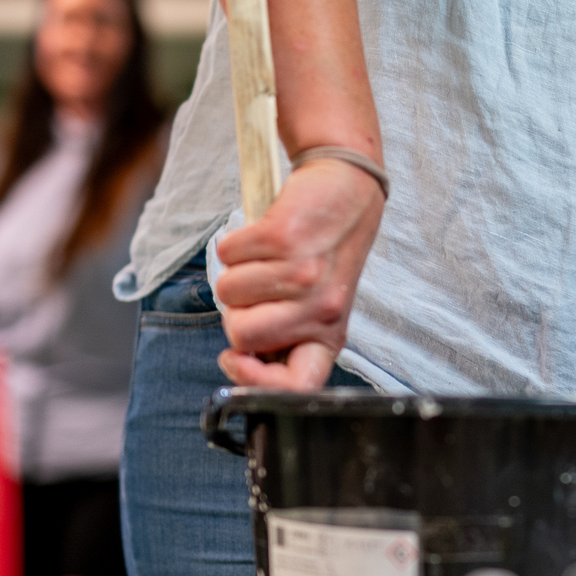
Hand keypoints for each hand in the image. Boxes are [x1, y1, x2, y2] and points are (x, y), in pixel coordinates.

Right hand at [214, 158, 383, 389]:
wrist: (347, 190)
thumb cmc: (324, 254)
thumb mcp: (319, 305)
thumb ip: (287, 334)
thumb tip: (240, 358)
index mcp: (328, 334)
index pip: (298, 386)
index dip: (255, 382)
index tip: (234, 359)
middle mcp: (321, 308)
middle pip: (241, 335)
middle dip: (234, 313)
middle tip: (256, 291)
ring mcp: (303, 274)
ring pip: (228, 292)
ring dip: (235, 272)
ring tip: (266, 259)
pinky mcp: (284, 237)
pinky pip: (228, 253)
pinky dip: (236, 242)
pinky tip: (265, 236)